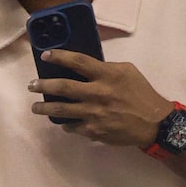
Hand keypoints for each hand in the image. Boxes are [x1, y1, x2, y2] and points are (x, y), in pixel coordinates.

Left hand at [30, 50, 174, 148]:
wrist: (152, 123)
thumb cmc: (140, 94)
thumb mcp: (127, 72)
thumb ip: (106, 69)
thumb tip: (84, 68)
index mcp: (108, 75)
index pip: (79, 62)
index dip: (60, 57)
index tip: (45, 56)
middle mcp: (98, 93)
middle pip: (63, 87)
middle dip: (43, 86)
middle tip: (32, 86)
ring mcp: (94, 113)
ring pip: (61, 110)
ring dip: (44, 108)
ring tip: (35, 107)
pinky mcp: (93, 130)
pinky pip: (72, 126)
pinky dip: (65, 123)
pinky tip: (61, 121)